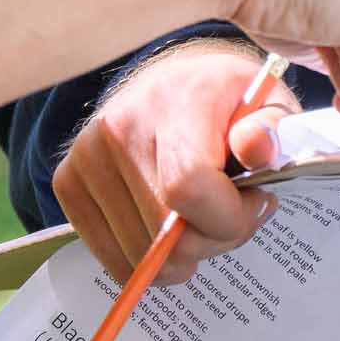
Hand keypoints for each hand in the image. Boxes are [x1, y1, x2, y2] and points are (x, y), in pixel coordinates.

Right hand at [53, 39, 297, 284]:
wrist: (172, 80)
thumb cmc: (227, 101)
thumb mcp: (269, 102)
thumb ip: (272, 130)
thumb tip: (257, 148)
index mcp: (175, 101)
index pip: (188, 186)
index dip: (229, 218)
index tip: (256, 203)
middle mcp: (119, 126)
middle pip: (166, 234)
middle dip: (214, 240)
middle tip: (232, 213)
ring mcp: (86, 156)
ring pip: (139, 255)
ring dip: (181, 255)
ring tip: (199, 217)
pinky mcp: (67, 182)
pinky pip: (110, 256)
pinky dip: (146, 260)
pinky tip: (167, 227)